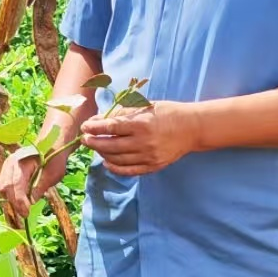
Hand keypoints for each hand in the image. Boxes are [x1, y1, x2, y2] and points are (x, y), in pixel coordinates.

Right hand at [0, 143, 68, 219]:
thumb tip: (30, 203)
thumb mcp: (52, 176)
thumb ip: (39, 188)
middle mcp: (11, 162)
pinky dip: (10, 194)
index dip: (20, 201)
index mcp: (23, 162)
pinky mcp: (7, 169)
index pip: (17, 184)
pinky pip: (3, 184)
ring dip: (11, 199)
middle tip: (25, 213)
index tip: (27, 212)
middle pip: (6, 187)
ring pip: (2, 187)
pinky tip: (20, 200)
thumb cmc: (54, 161)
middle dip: (14, 203)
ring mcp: (7, 165)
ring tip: (23, 207)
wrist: (51, 147)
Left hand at [81, 100, 198, 176]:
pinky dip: (115, 167)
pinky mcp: (153, 166)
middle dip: (93, 142)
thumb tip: (99, 119)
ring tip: (96, 147)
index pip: (110, 127)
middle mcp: (143, 142)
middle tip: (85, 139)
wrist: (192, 128)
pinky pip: (129, 171)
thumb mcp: (145, 106)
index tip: (85, 127)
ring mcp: (148, 156)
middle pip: (110, 146)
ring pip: (117, 159)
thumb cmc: (167, 112)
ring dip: (102, 154)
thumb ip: (123, 112)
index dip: (94, 128)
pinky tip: (107, 161)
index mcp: (141, 124)